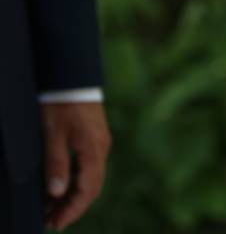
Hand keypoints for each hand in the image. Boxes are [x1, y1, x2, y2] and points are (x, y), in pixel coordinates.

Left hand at [41, 103, 110, 230]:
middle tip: (52, 221)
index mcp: (93, 150)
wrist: (72, 77)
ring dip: (74, 195)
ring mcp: (101, 142)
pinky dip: (77, 181)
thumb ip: (56, 164)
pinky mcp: (96, 137)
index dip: (72, 210)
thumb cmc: (61, 104)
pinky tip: (62, 185)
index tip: (56, 224)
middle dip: (73, 207)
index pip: (87, 190)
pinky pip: (90, 167)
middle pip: (92, 187)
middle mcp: (102, 148)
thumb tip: (56, 193)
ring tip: (53, 208)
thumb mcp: (52, 135)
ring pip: (92, 177)